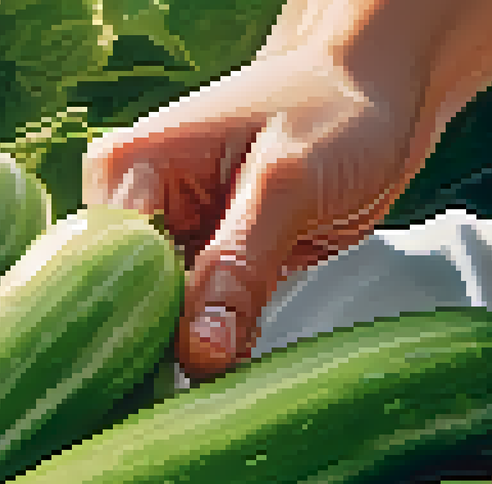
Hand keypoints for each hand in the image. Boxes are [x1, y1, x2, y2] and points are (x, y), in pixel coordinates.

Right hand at [84, 44, 437, 380]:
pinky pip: (200, 324)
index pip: (111, 268)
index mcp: (127, 169)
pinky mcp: (207, 267)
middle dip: (171, 344)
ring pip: (164, 321)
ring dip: (200, 351)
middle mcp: (137, 208)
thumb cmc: (335, 109)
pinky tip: (245, 359)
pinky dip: (224, 345)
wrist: (380, 94)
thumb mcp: (286, 183)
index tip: (188, 368)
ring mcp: (171, 240)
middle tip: (217, 380)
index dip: (143, 322)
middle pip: (129, 301)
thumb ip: (238, 267)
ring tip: (233, 375)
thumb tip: (198, 352)